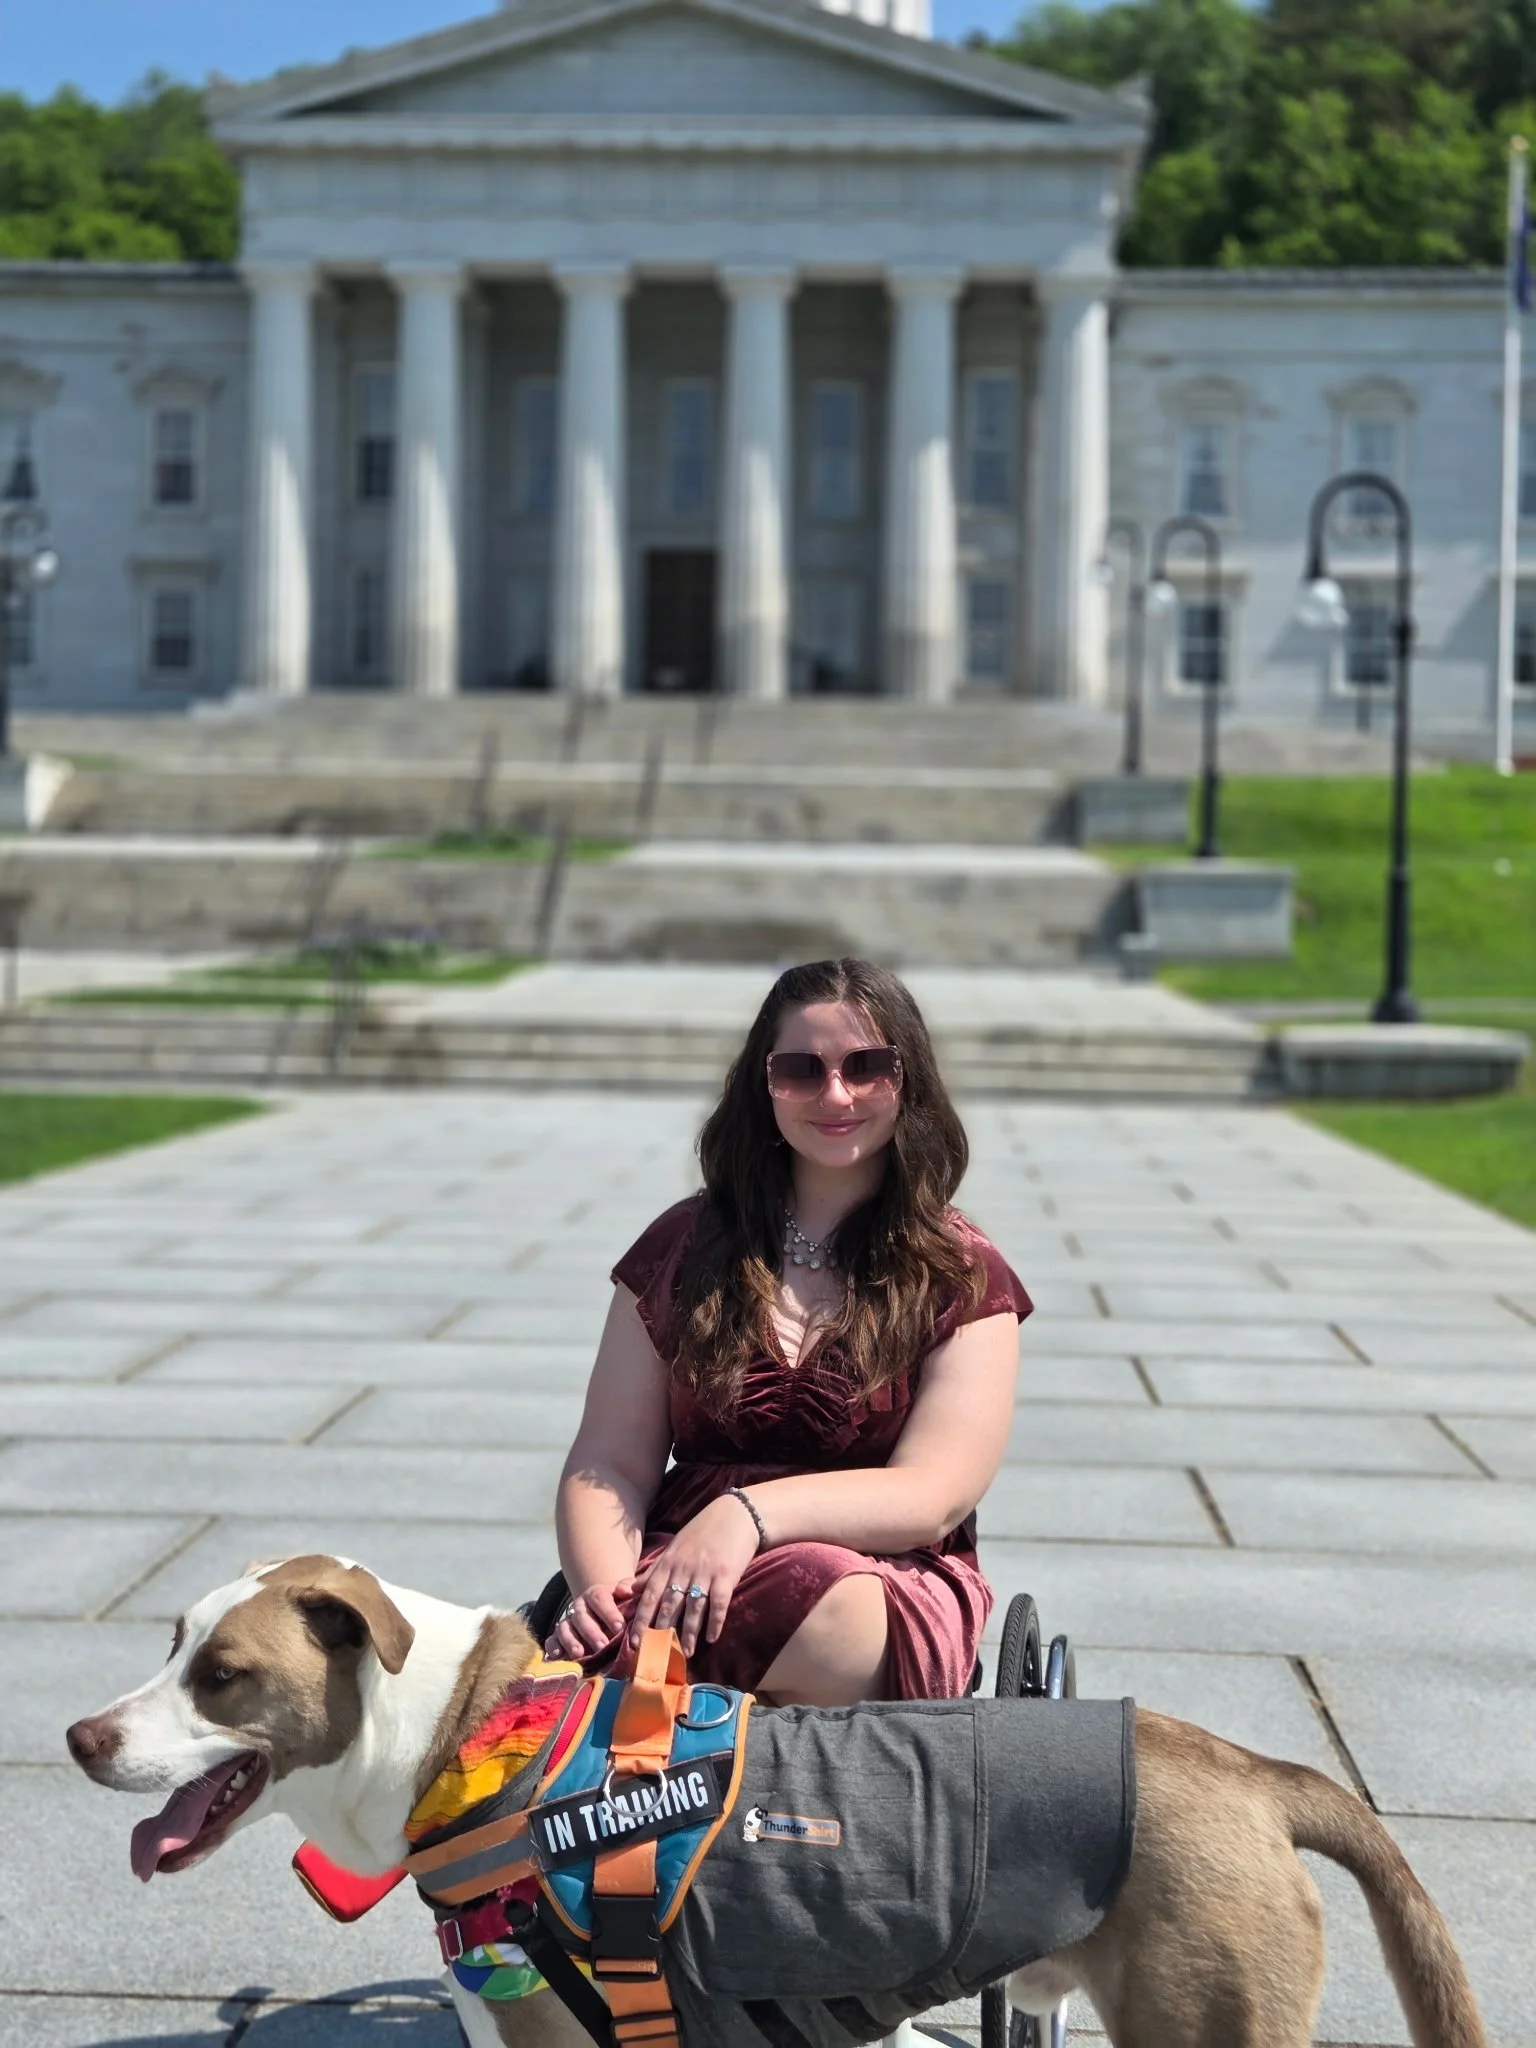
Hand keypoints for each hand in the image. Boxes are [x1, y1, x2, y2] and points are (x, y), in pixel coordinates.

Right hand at [545, 1580, 630, 1663]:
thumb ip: (628, 1590)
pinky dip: (553, 1647)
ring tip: (579, 1653)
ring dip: (571, 1641)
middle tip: (603, 1645)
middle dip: (592, 1632)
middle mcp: (579, 1607)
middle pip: (581, 1616)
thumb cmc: (619, 1607)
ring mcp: (568, 1622)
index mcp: (595, 1594)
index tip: (620, 1627)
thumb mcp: (626, 1597)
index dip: (609, 1612)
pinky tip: (558, 1655)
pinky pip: (552, 1640)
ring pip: (565, 1628)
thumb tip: (628, 1590)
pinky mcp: (559, 1637)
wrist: (604, 1614)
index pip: (599, 1598)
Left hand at [627, 1494, 762, 1656]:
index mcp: (668, 1562)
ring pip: (693, 1608)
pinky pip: (718, 1603)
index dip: (641, 1619)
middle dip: (661, 1631)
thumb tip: (631, 1589)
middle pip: (669, 1605)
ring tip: (685, 1653)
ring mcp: (705, 1572)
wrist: (735, 1515)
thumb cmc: (703, 1532)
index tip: (634, 1641)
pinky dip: (715, 1622)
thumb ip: (654, 1570)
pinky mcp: (726, 1575)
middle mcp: (683, 1569)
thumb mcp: (674, 1548)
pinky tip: (712, 1637)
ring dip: (688, 1633)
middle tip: (658, 1654)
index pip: (650, 1595)